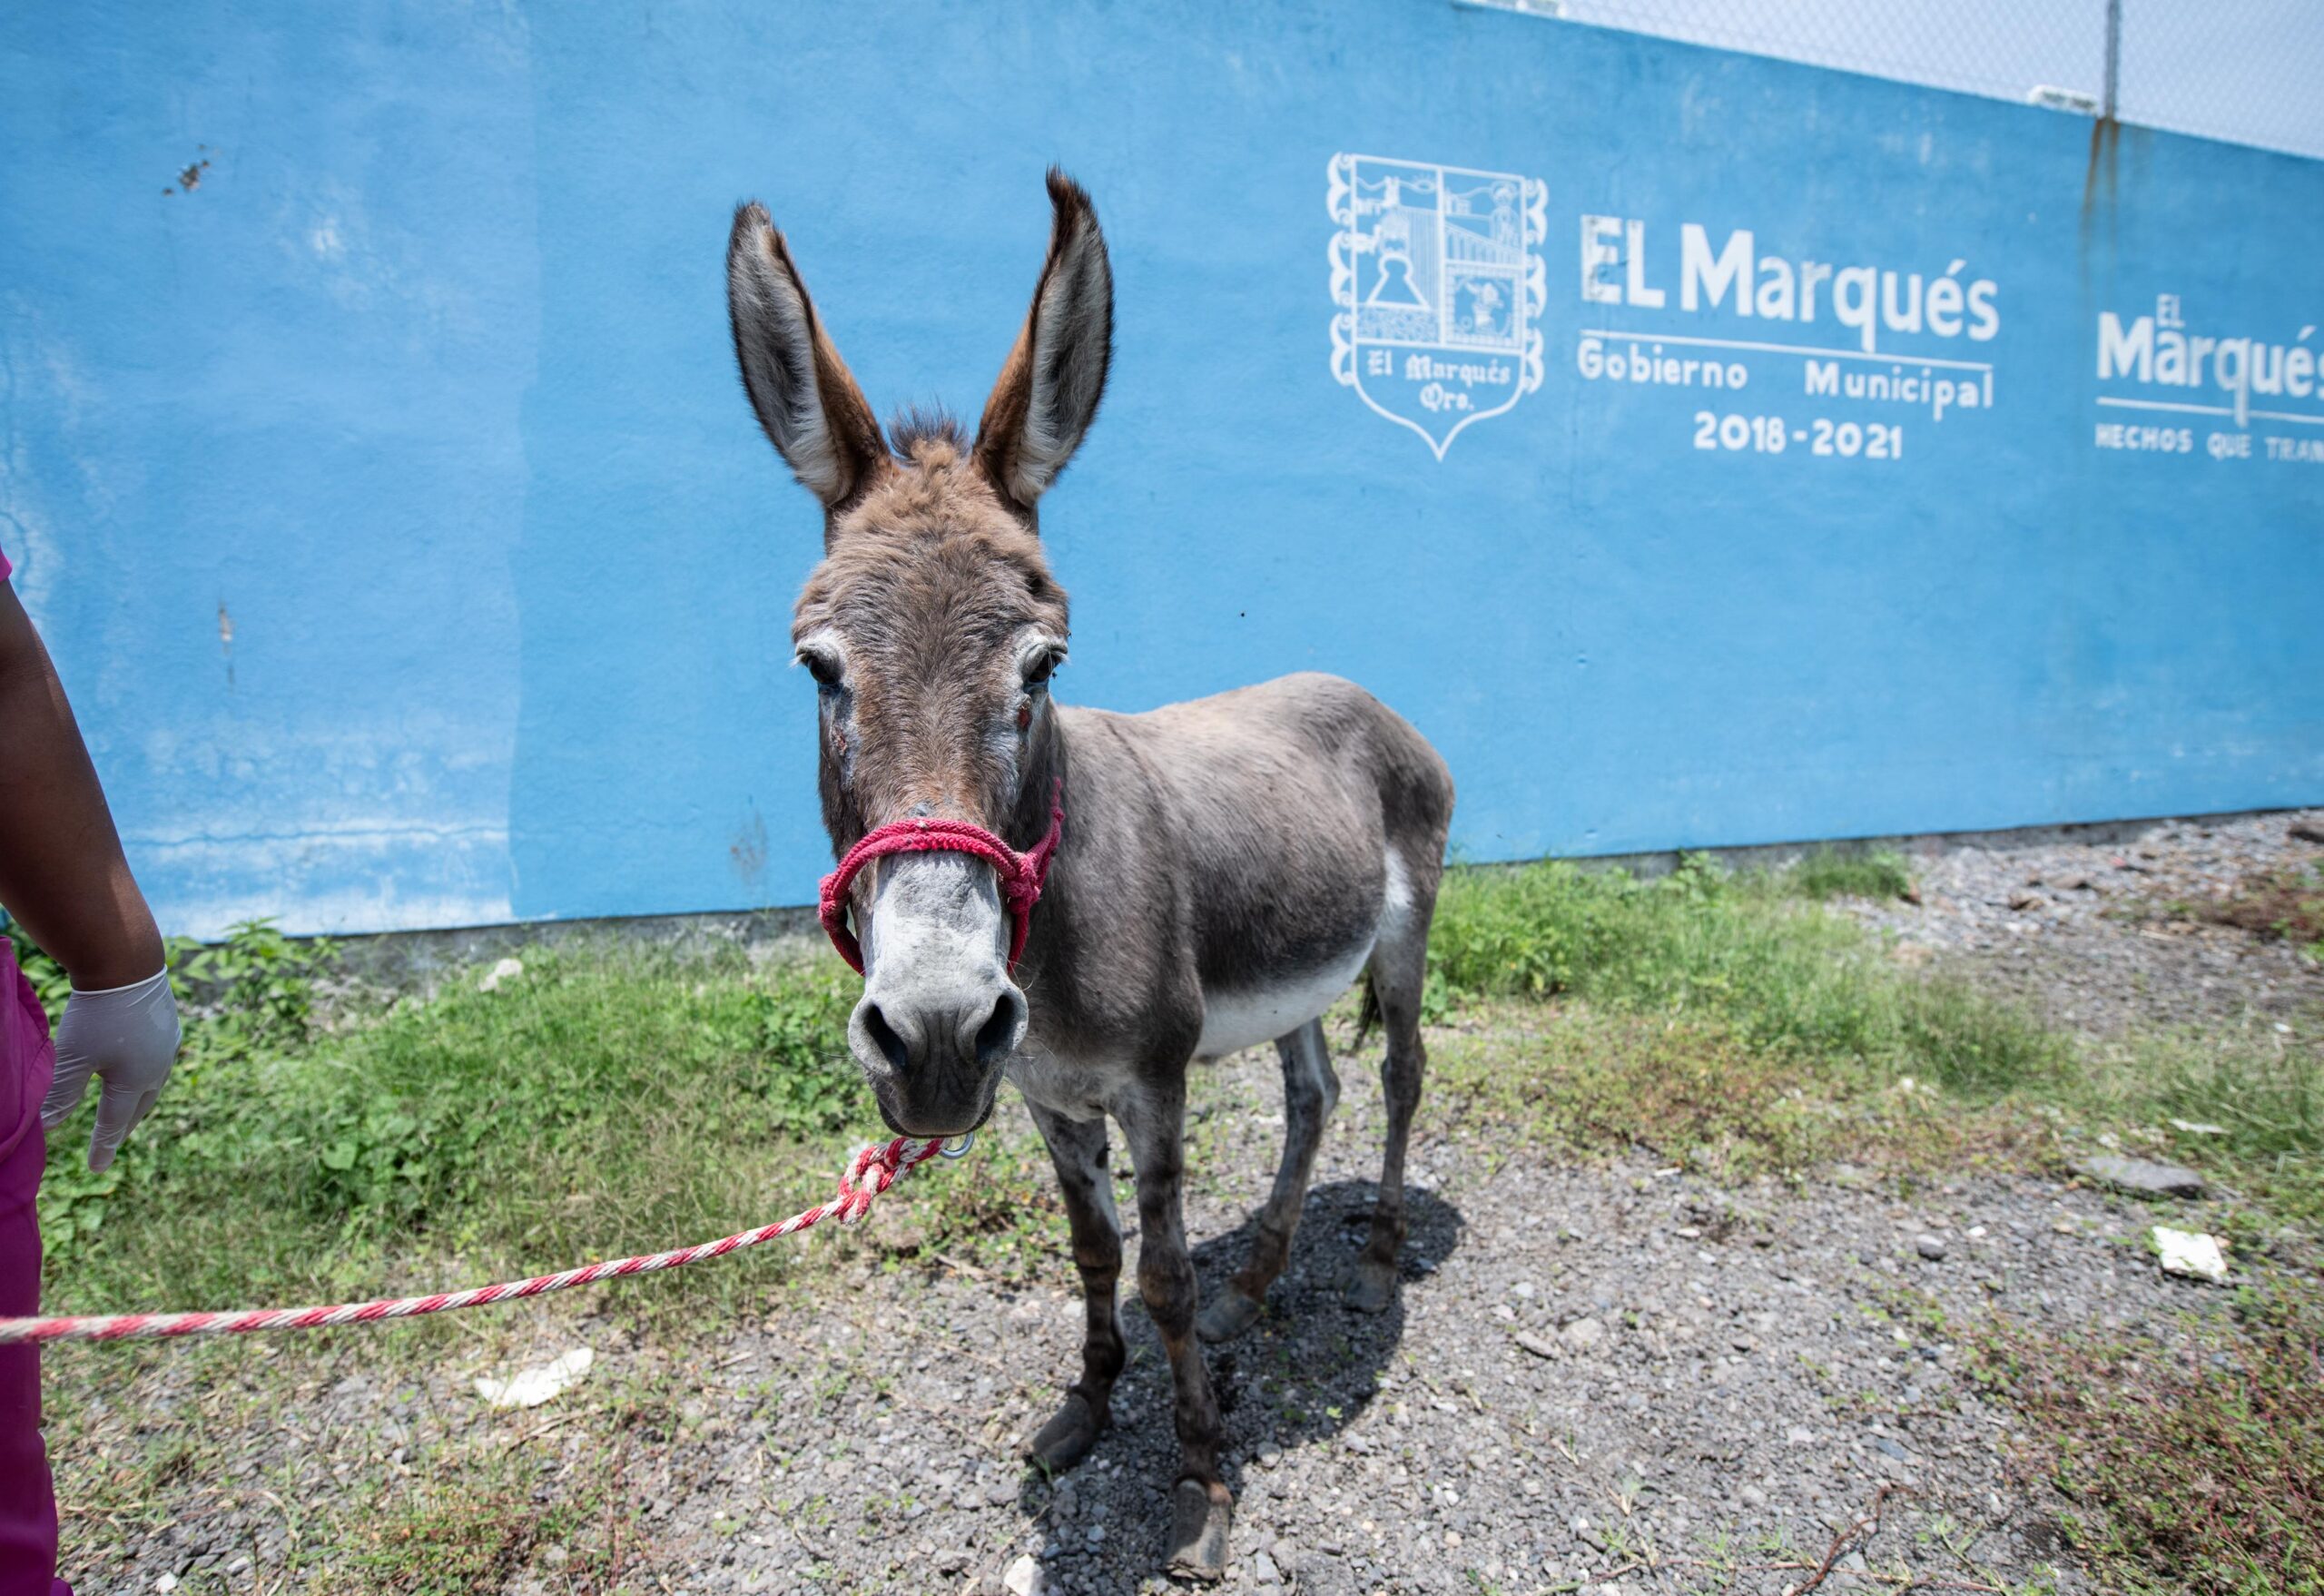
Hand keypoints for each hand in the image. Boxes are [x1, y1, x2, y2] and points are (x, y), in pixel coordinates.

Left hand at [40, 968, 180, 1170]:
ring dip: (137, 1101)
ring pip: (152, 1085)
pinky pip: (158, 1063)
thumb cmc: (97, 1015)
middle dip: (124, 1126)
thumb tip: (49, 1127)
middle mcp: (158, 1069)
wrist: (127, 966)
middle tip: (111, 1141)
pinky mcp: (169, 1028)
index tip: (95, 1168)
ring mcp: (167, 1048)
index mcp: (135, 1081)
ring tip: (127, 1109)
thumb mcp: (73, 1057)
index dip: (102, 1146)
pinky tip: (140, 1070)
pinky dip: (145, 1077)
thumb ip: (63, 1094)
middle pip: (139, 1107)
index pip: (114, 1123)